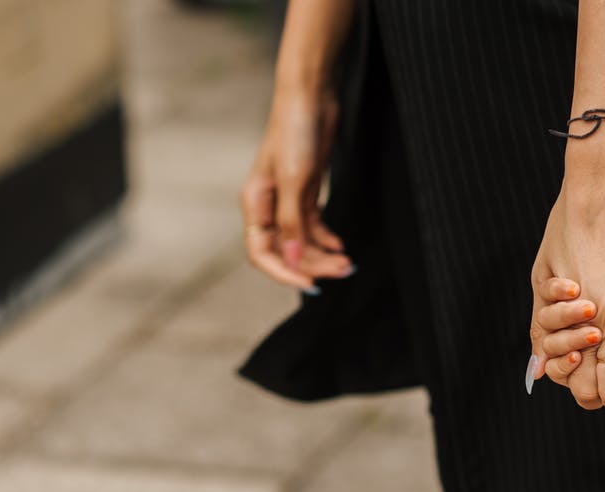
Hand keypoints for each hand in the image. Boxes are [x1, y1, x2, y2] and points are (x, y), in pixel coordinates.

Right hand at [241, 86, 352, 290]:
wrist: (311, 96)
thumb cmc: (295, 131)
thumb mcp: (295, 179)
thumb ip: (292, 222)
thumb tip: (292, 259)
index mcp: (255, 204)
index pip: (262, 253)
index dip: (284, 272)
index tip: (311, 283)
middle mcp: (268, 206)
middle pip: (287, 251)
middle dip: (314, 264)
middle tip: (344, 270)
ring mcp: (287, 200)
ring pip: (302, 241)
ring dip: (324, 254)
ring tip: (349, 262)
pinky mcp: (305, 191)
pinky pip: (313, 227)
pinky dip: (327, 239)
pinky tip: (341, 245)